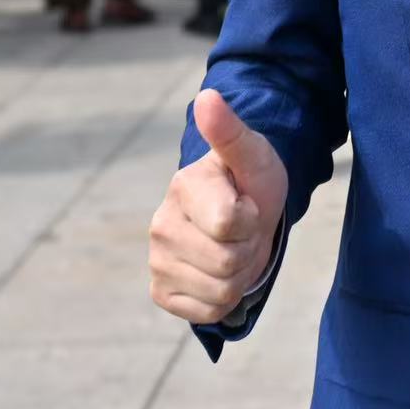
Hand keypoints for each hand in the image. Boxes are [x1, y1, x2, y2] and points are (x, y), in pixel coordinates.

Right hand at [148, 89, 287, 326]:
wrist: (244, 210)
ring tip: (233, 247)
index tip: (248, 201)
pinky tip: (219, 271)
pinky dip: (224, 298)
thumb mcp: (252, 154)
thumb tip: (207, 96)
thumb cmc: (250, 179)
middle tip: (243, 228)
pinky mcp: (161, 291)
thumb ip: (230, 131)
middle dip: (248, 248)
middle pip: (227, 262)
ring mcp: (157, 260)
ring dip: (239, 274)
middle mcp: (160, 224)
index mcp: (182, 187)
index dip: (252, 217)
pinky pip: (207, 312)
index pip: (229, 223)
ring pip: (220, 291)